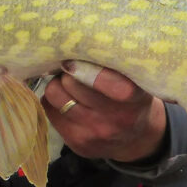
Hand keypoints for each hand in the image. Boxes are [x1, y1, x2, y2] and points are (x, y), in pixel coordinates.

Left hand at [42, 65, 166, 162]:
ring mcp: (93, 133)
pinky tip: (68, 100)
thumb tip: (78, 44)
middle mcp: (114, 119)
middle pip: (70, 83)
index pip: (102, 78)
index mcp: (132, 97)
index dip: (84, 65)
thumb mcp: (136, 78)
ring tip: (68, 83)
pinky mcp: (77, 143)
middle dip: (69, 71)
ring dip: (58, 85)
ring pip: (55, 96)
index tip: (78, 56)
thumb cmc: (133, 98)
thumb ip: (114, 63)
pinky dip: (54, 101)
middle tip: (74, 67)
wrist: (137, 139)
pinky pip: (49, 110)